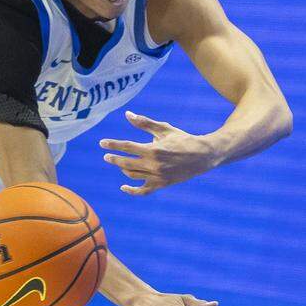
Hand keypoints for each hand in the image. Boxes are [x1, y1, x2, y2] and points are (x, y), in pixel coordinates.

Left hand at [99, 111, 217, 195]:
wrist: (203, 156)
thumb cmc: (182, 139)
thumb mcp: (164, 129)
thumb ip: (144, 122)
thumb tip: (127, 114)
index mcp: (153, 149)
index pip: (127, 147)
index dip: (113, 144)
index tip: (102, 143)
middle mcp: (154, 165)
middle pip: (126, 163)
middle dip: (114, 158)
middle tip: (106, 155)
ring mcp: (157, 177)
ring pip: (132, 175)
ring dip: (123, 169)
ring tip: (119, 163)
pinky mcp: (161, 184)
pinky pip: (143, 191)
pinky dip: (132, 191)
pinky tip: (123, 187)